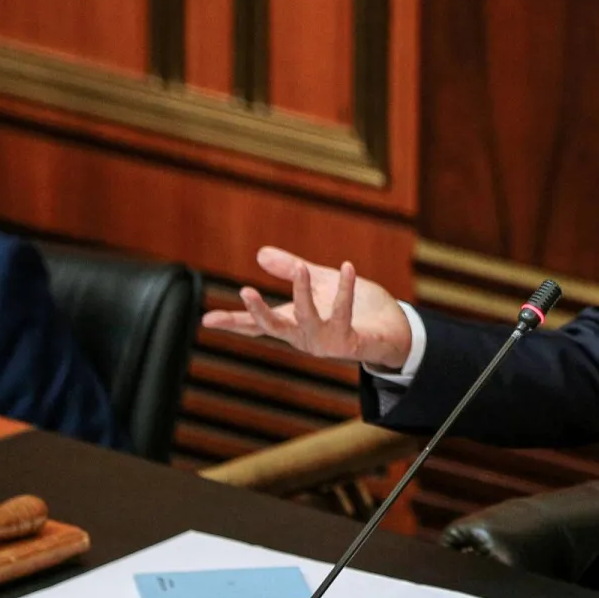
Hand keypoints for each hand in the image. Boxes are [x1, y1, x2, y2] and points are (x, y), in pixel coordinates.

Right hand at [200, 246, 411, 369]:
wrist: (393, 328)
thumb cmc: (356, 308)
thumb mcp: (320, 283)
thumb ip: (291, 270)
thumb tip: (259, 254)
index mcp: (294, 324)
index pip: (257, 324)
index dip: (232, 322)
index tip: (205, 321)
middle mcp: (305, 338)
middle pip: (274, 327)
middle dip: (259, 311)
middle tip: (245, 291)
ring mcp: (326, 343)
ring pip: (308, 318)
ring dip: (304, 293)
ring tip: (303, 268)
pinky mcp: (349, 342)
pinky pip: (343, 313)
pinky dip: (345, 289)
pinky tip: (347, 267)